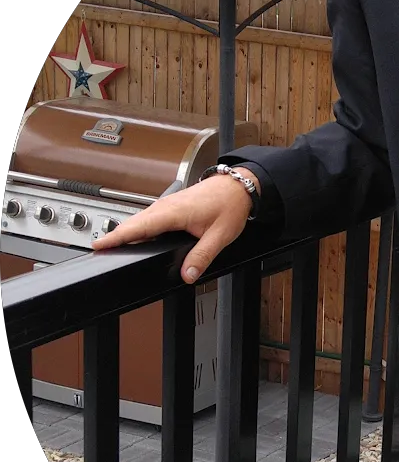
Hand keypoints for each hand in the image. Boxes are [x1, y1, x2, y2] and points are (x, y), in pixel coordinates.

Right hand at [90, 170, 258, 283]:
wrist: (238, 186)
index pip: (138, 226)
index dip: (117, 236)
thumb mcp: (220, 236)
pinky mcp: (170, 205)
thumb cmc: (229, 205)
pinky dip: (137, 226)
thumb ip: (202, 256)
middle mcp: (166, 206)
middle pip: (133, 223)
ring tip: (110, 244)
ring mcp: (167, 204)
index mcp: (174, 212)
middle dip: (114, 235)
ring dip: (125, 230)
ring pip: (140, 219)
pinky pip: (148, 217)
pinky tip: (135, 236)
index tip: (99, 244)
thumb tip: (188, 274)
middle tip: (98, 249)